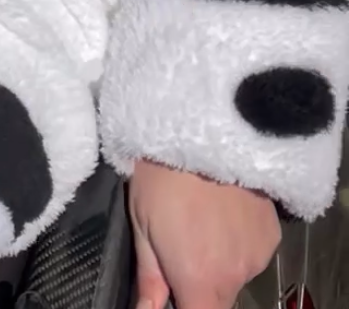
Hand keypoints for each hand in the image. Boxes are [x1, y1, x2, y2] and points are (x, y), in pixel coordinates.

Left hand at [128, 158, 279, 308]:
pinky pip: (254, 249)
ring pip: (237, 271)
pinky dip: (239, 237)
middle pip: (219, 296)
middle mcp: (236, 274)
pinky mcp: (274, 232)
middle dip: (201, 279)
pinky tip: (225, 206)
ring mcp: (260, 253)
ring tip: (205, 215)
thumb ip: (149, 278)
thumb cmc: (161, 172)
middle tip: (183, 239)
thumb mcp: (141, 223)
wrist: (201, 124)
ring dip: (222, 257)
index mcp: (199, 279)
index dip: (188, 305)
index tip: (178, 288)